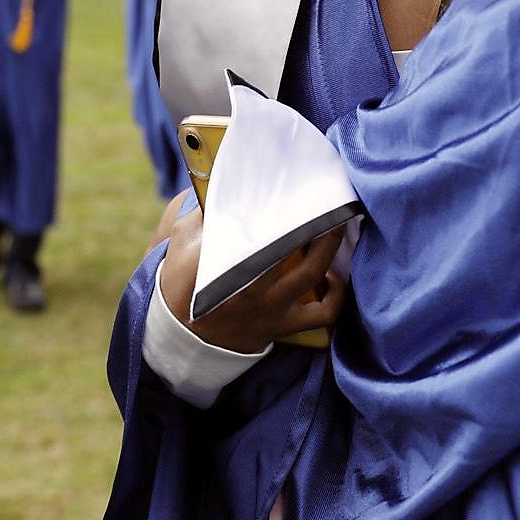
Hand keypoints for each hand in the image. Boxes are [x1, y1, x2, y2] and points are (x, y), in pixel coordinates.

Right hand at [158, 204, 346, 354]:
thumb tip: (229, 182)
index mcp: (226, 263)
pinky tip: (334, 275)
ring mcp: (270, 308)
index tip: (296, 191)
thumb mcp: (183, 242)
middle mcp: (251, 286)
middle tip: (327, 200)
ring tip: (336, 225)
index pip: (261, 230)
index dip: (283, 210)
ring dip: (328, 247)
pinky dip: (336, 295)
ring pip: (312, 274)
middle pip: (293, 246)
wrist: (182, 336)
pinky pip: (322, 314)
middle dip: (313, 222)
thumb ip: (206, 214)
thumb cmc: (182, 282)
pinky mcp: (282, 326)